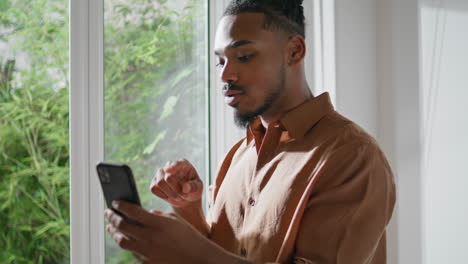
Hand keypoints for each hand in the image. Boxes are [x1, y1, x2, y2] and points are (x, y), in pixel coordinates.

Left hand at [105, 201, 239, 263]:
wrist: (197, 257)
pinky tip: (125, 238)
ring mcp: (147, 251)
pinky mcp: (147, 262)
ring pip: (122, 241)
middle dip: (112, 217)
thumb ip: (156, 215)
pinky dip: (127, 243)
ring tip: (111, 227)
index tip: (114, 202)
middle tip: (108, 213)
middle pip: (122, 226)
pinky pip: (132, 252)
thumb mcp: (173, 219)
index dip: (120, 205)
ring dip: (114, 233)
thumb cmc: (187, 235)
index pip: (132, 211)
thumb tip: (140, 215)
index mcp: (157, 223)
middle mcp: (150, 237)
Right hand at [150, 159, 202, 207]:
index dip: (172, 167)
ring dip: (169, 193)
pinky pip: (153, 188)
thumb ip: (193, 187)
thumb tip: (185, 188)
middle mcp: (170, 165)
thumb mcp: (198, 189)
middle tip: (182, 195)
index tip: (168, 170)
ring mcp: (161, 173)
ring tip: (177, 196)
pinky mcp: (154, 181)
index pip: (176, 164)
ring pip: (159, 183)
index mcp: (183, 164)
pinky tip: (169, 196)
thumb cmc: (193, 190)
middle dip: (175, 190)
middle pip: (167, 177)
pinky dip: (162, 195)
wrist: (185, 198)